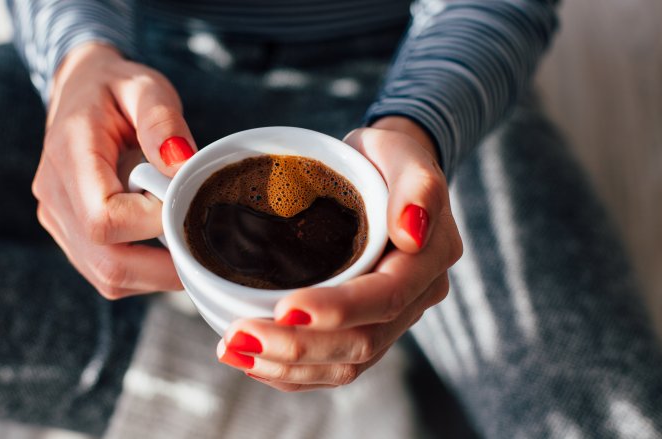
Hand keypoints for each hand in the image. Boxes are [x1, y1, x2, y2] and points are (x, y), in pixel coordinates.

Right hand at [33, 43, 196, 298]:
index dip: (153, 223)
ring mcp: (58, 220)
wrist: (80, 91)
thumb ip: (161, 119)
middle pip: (107, 264)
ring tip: (187, 239)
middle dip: (165, 266)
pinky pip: (107, 273)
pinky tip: (166, 244)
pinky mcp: (70, 236)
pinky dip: (144, 272)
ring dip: (157, 273)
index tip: (184, 200)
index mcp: (69, 155)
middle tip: (205, 245)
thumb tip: (180, 164)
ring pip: (108, 278)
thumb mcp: (144, 87)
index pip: (104, 219)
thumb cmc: (116, 89)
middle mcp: (54, 195)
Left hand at [215, 116, 462, 390]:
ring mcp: (391, 320)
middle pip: (362, 343)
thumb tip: (411, 232)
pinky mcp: (365, 329)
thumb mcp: (402, 153)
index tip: (284, 308)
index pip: (385, 298)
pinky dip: (291, 372)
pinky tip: (252, 361)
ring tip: (234, 350)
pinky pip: (332, 367)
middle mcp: (415, 299)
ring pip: (345, 365)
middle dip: (298, 347)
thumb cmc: (387, 159)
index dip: (336, 310)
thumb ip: (417, 186)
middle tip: (239, 336)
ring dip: (287, 366)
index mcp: (428, 259)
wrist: (383, 174)